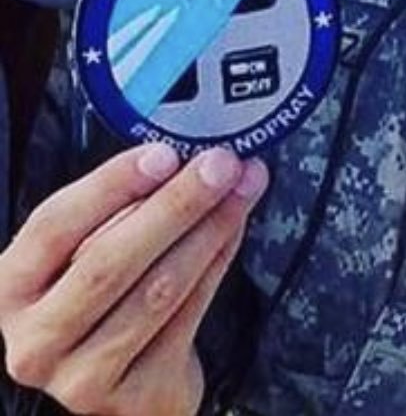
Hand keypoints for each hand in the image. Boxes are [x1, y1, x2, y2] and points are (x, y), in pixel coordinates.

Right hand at [0, 143, 267, 415]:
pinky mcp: (134, 396)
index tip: (164, 154)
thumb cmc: (104, 298)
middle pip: (109, 262)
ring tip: (242, 187)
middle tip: (220, 165)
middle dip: (175, 205)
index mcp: (13, 289)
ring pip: (157, 289)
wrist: (126, 383)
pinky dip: (218, 261)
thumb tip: (189, 155)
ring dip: (209, 229)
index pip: (53, 226)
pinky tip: (235, 227)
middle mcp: (36, 340)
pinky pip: (188, 315)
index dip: (110, 186)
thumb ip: (121, 209)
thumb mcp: (88, 252)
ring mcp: (82, 377)